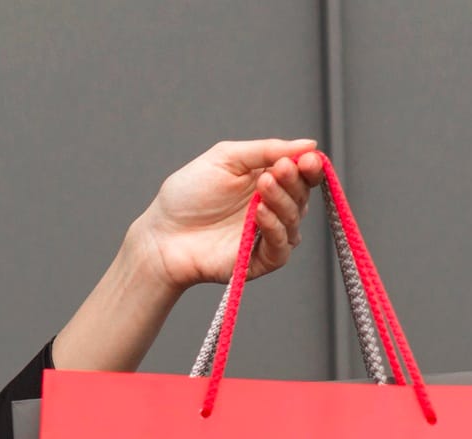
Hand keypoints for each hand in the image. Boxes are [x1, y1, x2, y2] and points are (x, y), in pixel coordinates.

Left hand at [132, 140, 324, 290]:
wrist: (162, 234)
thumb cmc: (187, 195)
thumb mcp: (225, 158)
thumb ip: (265, 150)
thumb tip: (308, 144)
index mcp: (268, 181)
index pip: (302, 173)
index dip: (310, 166)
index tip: (307, 158)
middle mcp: (273, 207)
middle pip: (302, 195)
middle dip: (294, 180)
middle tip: (277, 170)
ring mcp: (267, 235)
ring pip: (294, 220)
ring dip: (283, 200)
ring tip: (263, 186)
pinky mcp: (259, 261)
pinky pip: (281, 248)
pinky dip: (275, 228)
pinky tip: (260, 213)